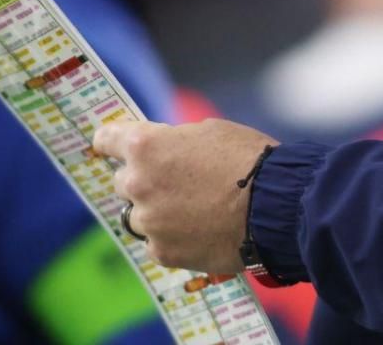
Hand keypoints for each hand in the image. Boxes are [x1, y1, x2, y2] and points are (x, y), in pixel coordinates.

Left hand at [92, 119, 276, 273]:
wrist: (275, 206)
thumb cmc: (249, 160)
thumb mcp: (210, 131)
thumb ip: (175, 141)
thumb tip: (164, 151)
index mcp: (145, 146)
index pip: (106, 140)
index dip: (113, 142)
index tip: (115, 147)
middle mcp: (137, 184)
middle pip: (123, 182)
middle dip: (144, 180)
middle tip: (176, 183)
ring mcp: (148, 222)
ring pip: (140, 216)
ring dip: (158, 212)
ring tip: (194, 211)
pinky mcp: (163, 252)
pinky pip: (158, 243)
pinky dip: (173, 238)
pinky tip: (200, 231)